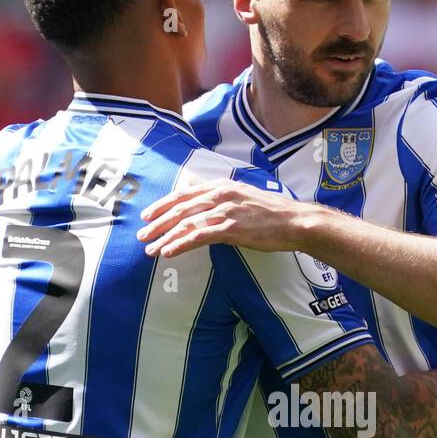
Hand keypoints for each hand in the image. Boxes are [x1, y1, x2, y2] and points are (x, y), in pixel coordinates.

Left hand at [137, 181, 312, 257]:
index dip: (162, 205)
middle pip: (180, 208)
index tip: (147, 215)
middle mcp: (220, 195)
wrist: (295, 221)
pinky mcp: (231, 228)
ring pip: (185, 223)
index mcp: (221, 185)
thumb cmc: (271, 212)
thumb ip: (217, 192)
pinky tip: (168, 252)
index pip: (184, 194)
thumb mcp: (241, 194)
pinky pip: (198, 236)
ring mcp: (225, 210)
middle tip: (141, 236)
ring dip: (164, 237)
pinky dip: (180, 244)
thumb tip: (194, 188)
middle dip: (157, 223)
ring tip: (150, 249)